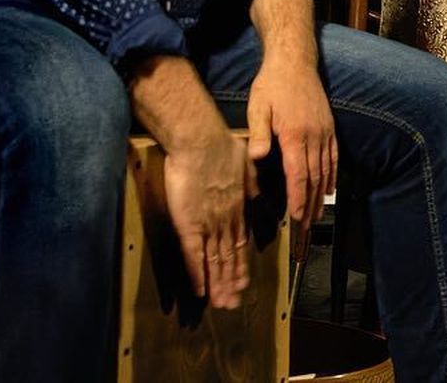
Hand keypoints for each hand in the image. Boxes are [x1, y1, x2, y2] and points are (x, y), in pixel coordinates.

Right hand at [164, 128, 254, 307]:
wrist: (201, 141)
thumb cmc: (222, 149)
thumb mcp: (246, 168)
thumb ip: (251, 185)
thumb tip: (257, 194)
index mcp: (237, 208)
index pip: (240, 242)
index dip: (241, 264)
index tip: (243, 280)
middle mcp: (225, 220)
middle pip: (229, 257)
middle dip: (231, 281)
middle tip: (233, 302)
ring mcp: (208, 224)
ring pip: (214, 261)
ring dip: (217, 284)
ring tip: (221, 303)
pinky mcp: (189, 224)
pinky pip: (194, 255)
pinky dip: (198, 273)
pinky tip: (200, 290)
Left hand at [246, 56, 336, 232]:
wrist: (294, 63)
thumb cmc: (272, 85)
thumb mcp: (258, 107)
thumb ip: (259, 134)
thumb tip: (257, 157)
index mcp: (295, 134)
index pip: (298, 174)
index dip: (299, 198)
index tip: (298, 217)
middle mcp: (314, 136)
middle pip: (314, 177)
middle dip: (311, 204)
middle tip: (307, 227)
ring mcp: (324, 132)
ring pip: (325, 170)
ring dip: (322, 195)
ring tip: (317, 215)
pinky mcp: (329, 127)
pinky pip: (333, 156)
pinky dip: (332, 174)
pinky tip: (329, 188)